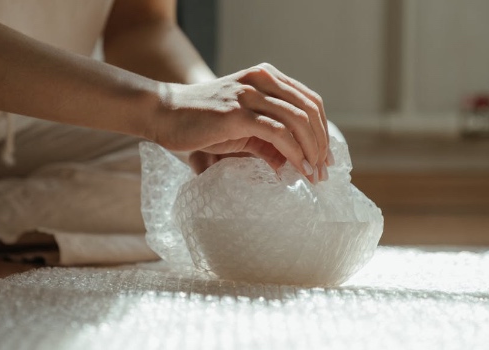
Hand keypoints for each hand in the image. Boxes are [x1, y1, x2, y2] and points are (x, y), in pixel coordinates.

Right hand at [151, 63, 330, 181]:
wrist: (163, 114)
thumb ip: (266, 139)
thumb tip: (291, 164)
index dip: (322, 130)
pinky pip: (278, 133)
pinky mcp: (237, 113)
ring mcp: (249, 94)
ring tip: (314, 175)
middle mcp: (261, 79)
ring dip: (312, 151)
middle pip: (310, 110)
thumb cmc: (199, 122)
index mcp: (265, 77)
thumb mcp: (240, 126)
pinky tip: (298, 170)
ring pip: (298, 120)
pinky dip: (295, 153)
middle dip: (321, 144)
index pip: (309, 101)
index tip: (325, 158)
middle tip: (324, 172)